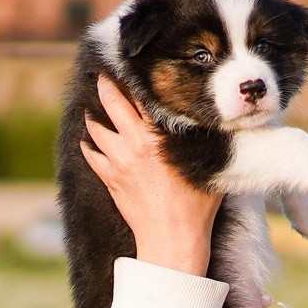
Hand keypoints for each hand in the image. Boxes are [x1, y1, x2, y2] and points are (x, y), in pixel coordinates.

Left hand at [80, 75, 221, 275]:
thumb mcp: (208, 167)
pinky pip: (91, 155)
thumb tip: (218, 121)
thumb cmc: (196, 207)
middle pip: (112, 105)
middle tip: (103, 76)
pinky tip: (90, 141)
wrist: (172, 240)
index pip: (143, 98)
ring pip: (95, 129)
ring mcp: (118, 163)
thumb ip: (207, 142)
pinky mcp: (109, 179)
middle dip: (106, 87)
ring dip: (94, 117)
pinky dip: (88, 145)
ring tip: (94, 108)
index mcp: (158, 139)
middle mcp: (134, 145)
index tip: (132, 67)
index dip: (136, 80)